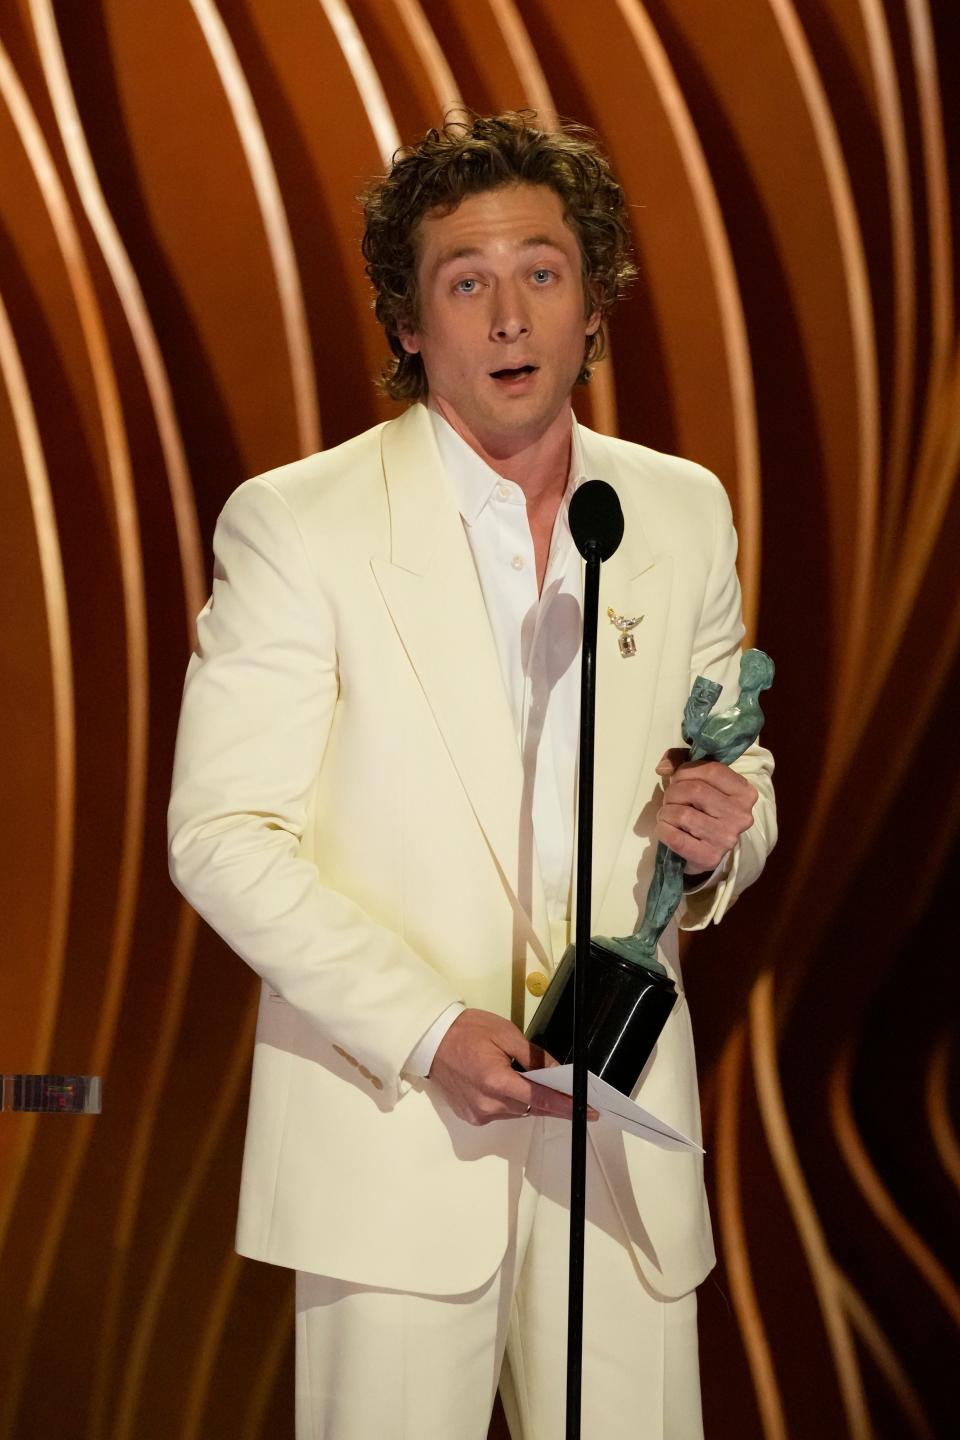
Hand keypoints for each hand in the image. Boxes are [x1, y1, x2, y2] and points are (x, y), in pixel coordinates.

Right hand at [429, 1008, 596, 1125]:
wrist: (430, 1041)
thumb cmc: (466, 1030)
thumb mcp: (505, 1033)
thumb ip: (533, 1055)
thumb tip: (556, 1072)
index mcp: (496, 1082)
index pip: (541, 1100)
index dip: (567, 1106)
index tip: (588, 1112)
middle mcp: (488, 1105)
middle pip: (531, 1108)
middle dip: (547, 1098)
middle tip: (560, 1085)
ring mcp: (478, 1114)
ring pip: (517, 1112)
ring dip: (527, 1099)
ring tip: (524, 1077)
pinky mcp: (471, 1117)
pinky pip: (501, 1113)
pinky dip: (510, 1102)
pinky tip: (504, 1083)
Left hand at [655, 748, 757, 874]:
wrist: (708, 850)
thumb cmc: (704, 809)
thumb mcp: (700, 779)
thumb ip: (680, 761)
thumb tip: (662, 768)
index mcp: (744, 792)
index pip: (711, 770)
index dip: (686, 770)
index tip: (678, 778)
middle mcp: (741, 816)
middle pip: (694, 790)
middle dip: (673, 792)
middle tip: (671, 799)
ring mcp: (727, 838)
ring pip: (682, 813)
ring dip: (666, 811)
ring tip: (669, 815)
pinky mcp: (709, 858)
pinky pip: (675, 837)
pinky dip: (662, 830)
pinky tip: (666, 829)